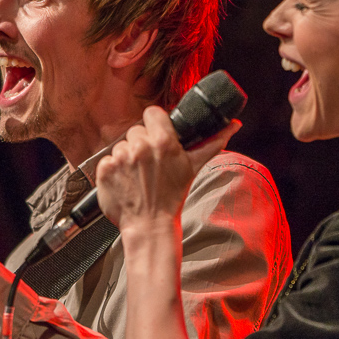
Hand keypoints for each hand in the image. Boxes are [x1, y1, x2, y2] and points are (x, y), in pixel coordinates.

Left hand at [96, 106, 239, 233]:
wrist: (149, 225)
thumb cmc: (172, 197)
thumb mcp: (194, 167)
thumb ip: (212, 142)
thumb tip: (233, 125)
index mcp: (162, 142)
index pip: (152, 113)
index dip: (155, 123)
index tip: (157, 134)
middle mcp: (140, 147)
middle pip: (136, 130)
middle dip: (142, 143)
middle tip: (150, 164)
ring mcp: (120, 158)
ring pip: (121, 145)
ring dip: (127, 157)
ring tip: (138, 175)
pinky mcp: (104, 169)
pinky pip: (106, 159)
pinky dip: (113, 169)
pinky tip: (125, 181)